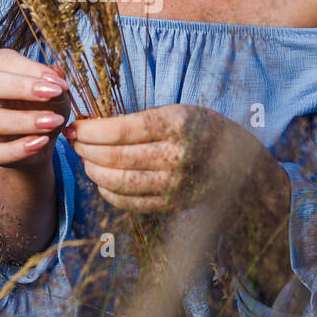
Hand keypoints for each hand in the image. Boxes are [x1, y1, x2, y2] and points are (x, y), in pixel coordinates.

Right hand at [0, 48, 71, 170]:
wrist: (41, 141)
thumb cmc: (46, 107)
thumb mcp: (56, 93)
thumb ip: (56, 83)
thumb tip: (55, 76)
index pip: (4, 61)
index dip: (31, 70)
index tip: (58, 84)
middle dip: (20, 87)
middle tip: (53, 94)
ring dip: (23, 121)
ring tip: (54, 122)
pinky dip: (16, 149)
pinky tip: (41, 143)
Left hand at [63, 103, 249, 212]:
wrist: (242, 163)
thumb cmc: (202, 129)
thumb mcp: (178, 111)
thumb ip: (141, 119)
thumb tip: (93, 124)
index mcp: (177, 124)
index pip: (121, 130)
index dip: (90, 130)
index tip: (74, 127)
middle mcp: (177, 156)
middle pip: (115, 157)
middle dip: (86, 149)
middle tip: (74, 142)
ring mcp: (175, 184)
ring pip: (118, 182)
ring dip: (93, 170)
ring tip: (86, 159)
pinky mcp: (173, 205)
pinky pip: (130, 202)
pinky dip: (108, 192)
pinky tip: (101, 179)